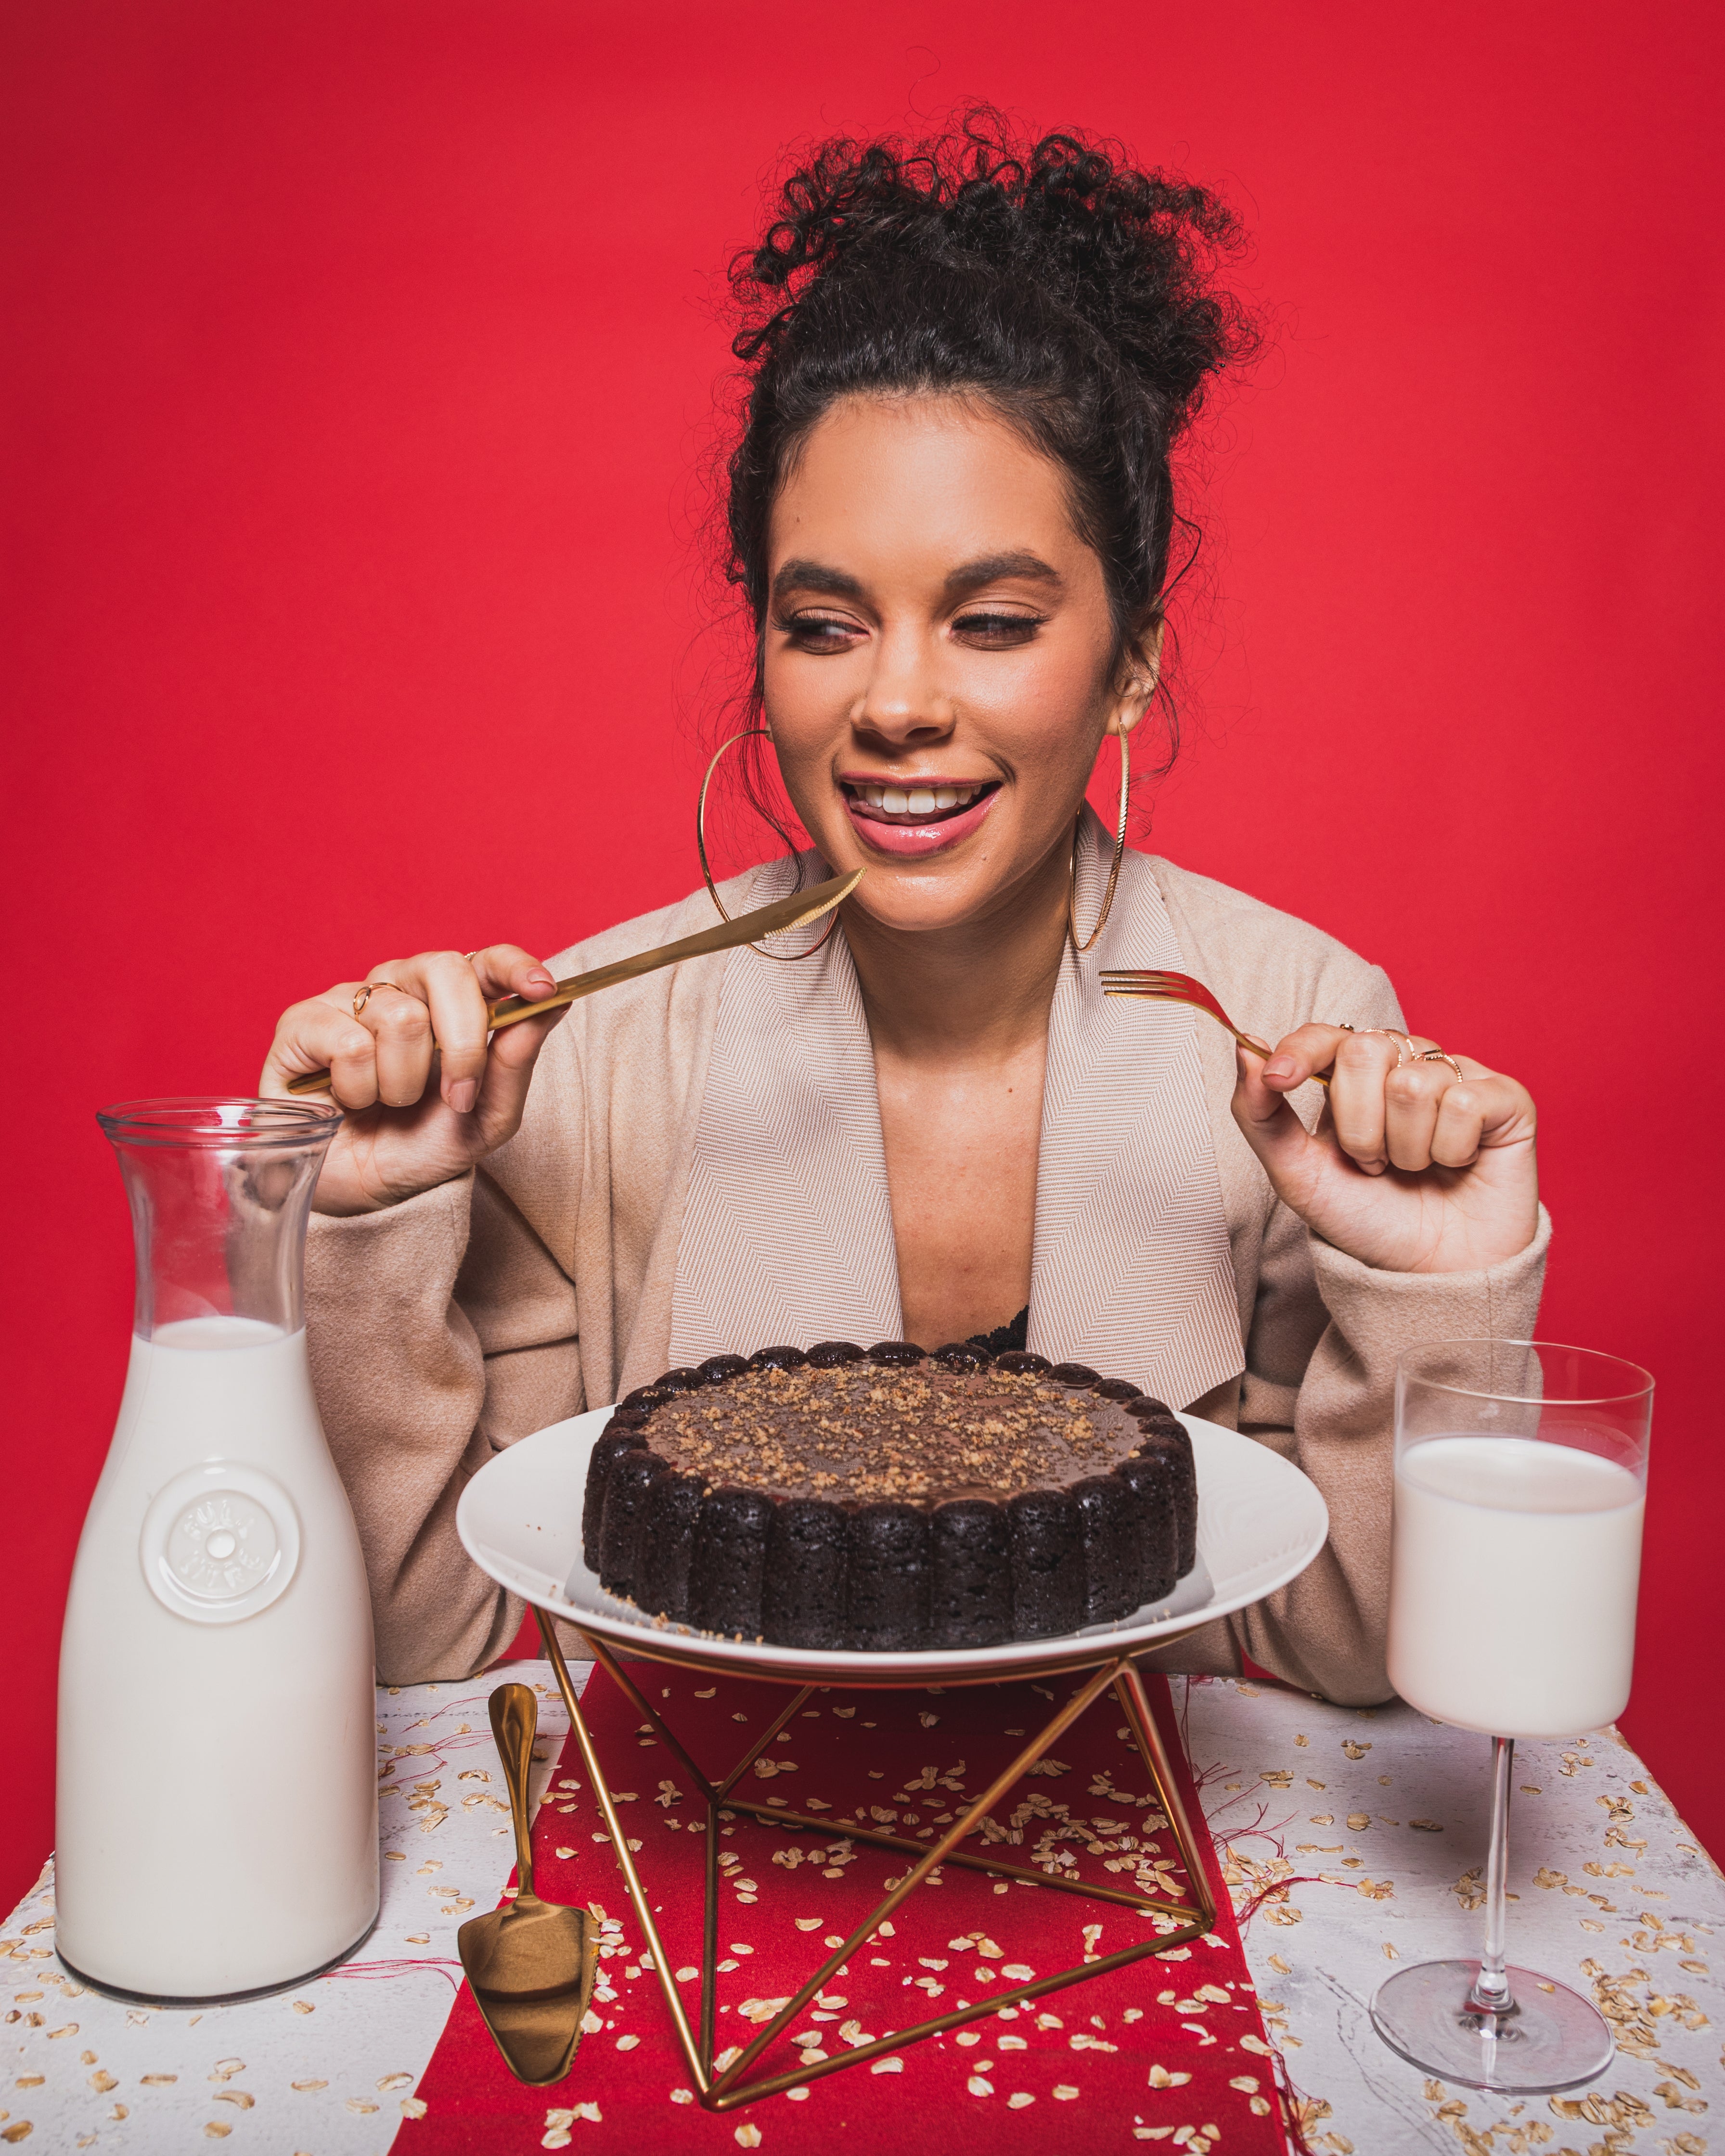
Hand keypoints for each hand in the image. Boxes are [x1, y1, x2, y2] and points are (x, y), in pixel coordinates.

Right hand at [260, 947, 568, 1214]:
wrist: (363, 1192)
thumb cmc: (424, 1147)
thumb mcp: (487, 1117)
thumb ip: (517, 1060)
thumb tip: (554, 1005)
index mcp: (450, 1000)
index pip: (486, 960)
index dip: (514, 966)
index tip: (542, 990)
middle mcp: (401, 986)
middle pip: (446, 970)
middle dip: (463, 1043)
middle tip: (457, 1099)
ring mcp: (349, 1000)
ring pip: (401, 1016)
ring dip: (404, 1082)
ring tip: (388, 1103)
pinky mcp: (302, 1022)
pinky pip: (350, 1043)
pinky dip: (359, 1088)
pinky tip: (349, 1101)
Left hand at [1230, 1026, 1538, 1274]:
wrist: (1429, 1271)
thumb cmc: (1367, 1220)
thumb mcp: (1298, 1176)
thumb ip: (1262, 1115)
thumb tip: (1245, 1050)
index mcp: (1353, 1077)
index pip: (1325, 1036)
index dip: (1301, 1050)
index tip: (1280, 1078)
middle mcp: (1406, 1065)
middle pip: (1365, 1053)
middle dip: (1359, 1126)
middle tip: (1375, 1163)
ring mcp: (1457, 1078)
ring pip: (1414, 1083)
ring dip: (1405, 1147)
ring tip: (1415, 1169)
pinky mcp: (1504, 1098)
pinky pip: (1464, 1103)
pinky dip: (1450, 1150)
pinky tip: (1456, 1164)